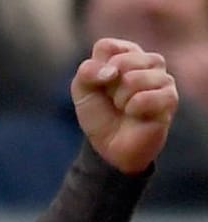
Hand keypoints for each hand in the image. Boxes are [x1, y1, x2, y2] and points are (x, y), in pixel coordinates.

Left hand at [73, 38, 178, 173]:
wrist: (110, 146)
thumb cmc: (100, 114)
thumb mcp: (82, 91)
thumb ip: (87, 71)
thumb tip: (112, 71)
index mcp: (127, 54)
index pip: (106, 46)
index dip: (95, 70)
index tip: (99, 85)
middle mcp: (149, 61)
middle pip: (121, 60)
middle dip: (108, 86)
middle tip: (114, 100)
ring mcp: (162, 78)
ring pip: (133, 78)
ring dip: (120, 99)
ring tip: (125, 108)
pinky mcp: (170, 97)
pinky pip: (145, 97)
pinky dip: (133, 108)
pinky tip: (135, 114)